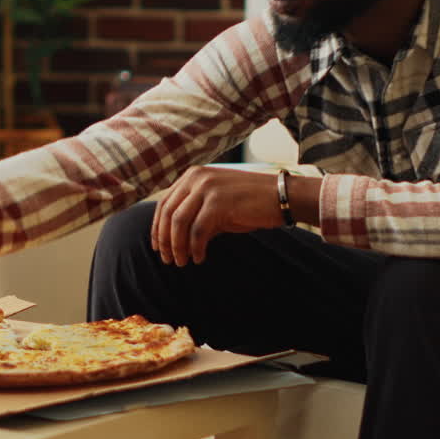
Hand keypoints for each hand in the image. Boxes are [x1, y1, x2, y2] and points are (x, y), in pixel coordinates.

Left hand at [150, 166, 284, 266]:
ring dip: (177, 247)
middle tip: (167, 260)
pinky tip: (200, 258)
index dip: (158, 228)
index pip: (165, 203)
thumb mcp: (218, 204)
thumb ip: (196, 215)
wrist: (282, 197)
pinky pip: (198, 231)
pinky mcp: (219, 202)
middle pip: (168, 213)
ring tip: (182, 262)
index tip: (157, 247)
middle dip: (164, 240)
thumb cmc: (251, 203)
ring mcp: (207, 188)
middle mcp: (197, 178)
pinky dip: (195, 248)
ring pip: (179, 222)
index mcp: (193, 176)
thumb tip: (174, 239)